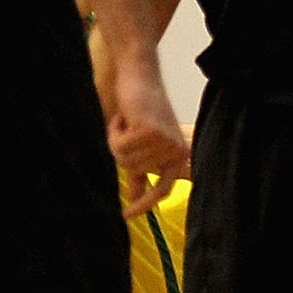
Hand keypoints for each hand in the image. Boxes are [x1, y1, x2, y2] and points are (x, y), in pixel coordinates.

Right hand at [101, 55, 188, 215]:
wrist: (139, 76)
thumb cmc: (141, 109)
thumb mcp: (144, 144)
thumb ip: (141, 171)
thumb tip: (136, 196)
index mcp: (178, 155)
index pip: (163, 189)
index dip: (144, 204)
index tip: (126, 216)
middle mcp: (176, 151)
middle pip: (133, 170)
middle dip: (121, 151)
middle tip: (125, 129)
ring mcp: (165, 141)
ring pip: (124, 159)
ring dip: (116, 140)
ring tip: (126, 121)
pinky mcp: (150, 131)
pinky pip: (119, 146)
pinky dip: (114, 131)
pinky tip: (124, 116)